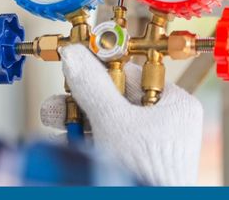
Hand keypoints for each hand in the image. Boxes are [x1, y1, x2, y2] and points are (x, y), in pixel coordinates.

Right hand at [40, 44, 202, 185]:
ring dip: (76, 118)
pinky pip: (107, 138)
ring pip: (106, 118)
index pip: (129, 73)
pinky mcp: (135, 159)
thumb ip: (92, 86)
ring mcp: (150, 142)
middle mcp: (164, 121)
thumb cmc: (149, 173)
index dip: (99, 70)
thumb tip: (74, 55)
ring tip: (53, 118)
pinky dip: (85, 137)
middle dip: (80, 99)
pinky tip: (65, 138)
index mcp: (174, 104)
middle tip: (59, 98)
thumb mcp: (115, 122)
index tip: (75, 66)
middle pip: (114, 97)